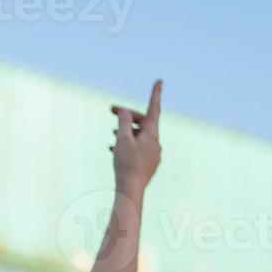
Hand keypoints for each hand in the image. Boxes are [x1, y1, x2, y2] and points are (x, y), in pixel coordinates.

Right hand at [110, 80, 162, 195]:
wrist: (131, 190)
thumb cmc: (126, 163)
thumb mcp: (123, 138)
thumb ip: (124, 121)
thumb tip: (125, 111)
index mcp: (152, 134)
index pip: (154, 108)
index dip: (155, 94)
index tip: (160, 81)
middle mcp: (156, 143)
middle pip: (143, 123)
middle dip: (128, 116)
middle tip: (111, 111)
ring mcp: (153, 155)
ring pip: (140, 136)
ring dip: (126, 131)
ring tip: (112, 134)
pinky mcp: (148, 164)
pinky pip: (138, 149)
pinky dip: (127, 145)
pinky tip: (115, 149)